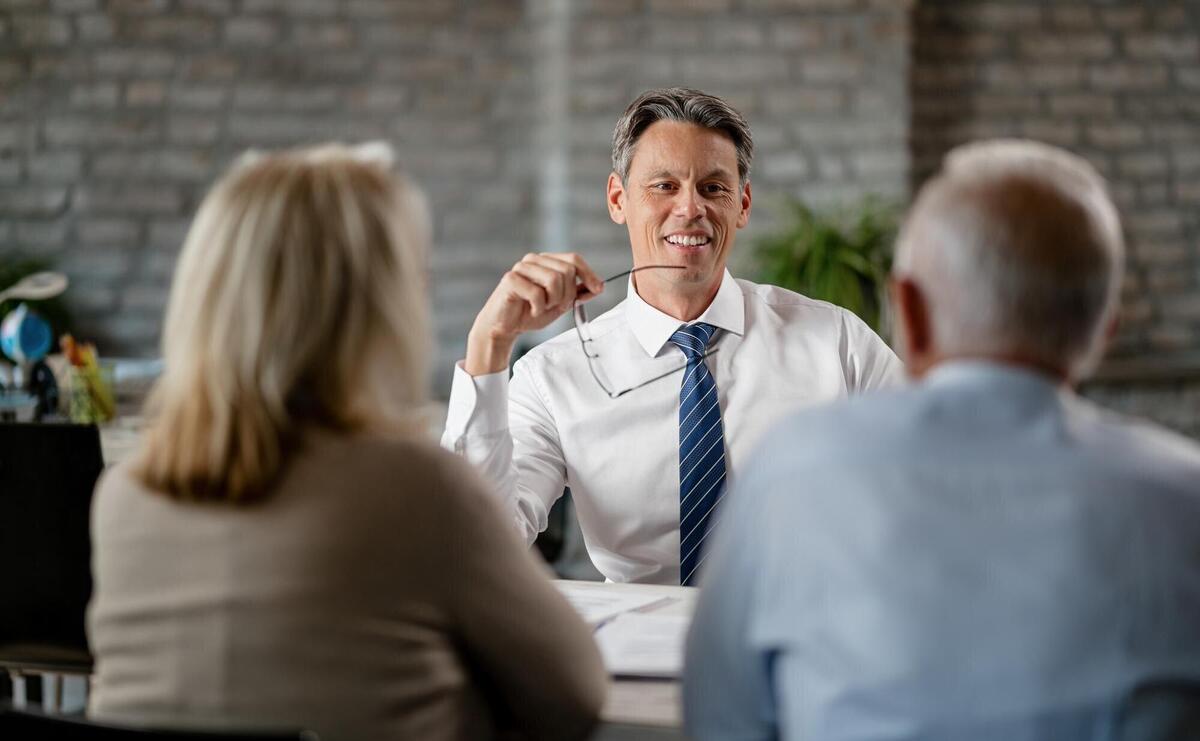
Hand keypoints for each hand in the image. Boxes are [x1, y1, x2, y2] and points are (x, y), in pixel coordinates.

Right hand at [465, 253, 603, 375]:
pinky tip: (531, 310)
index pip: (573, 259)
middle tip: (555, 306)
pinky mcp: (511, 279)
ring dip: (553, 301)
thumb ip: (577, 294)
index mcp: (546, 261)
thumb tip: (599, 286)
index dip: (589, 274)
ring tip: (542, 307)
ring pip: (554, 280)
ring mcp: (522, 267)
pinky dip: (538, 308)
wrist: (504, 327)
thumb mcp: (560, 304)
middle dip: (567, 295)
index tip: (598, 289)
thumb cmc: (530, 313)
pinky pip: (537, 293)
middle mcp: (534, 259)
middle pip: (567, 271)